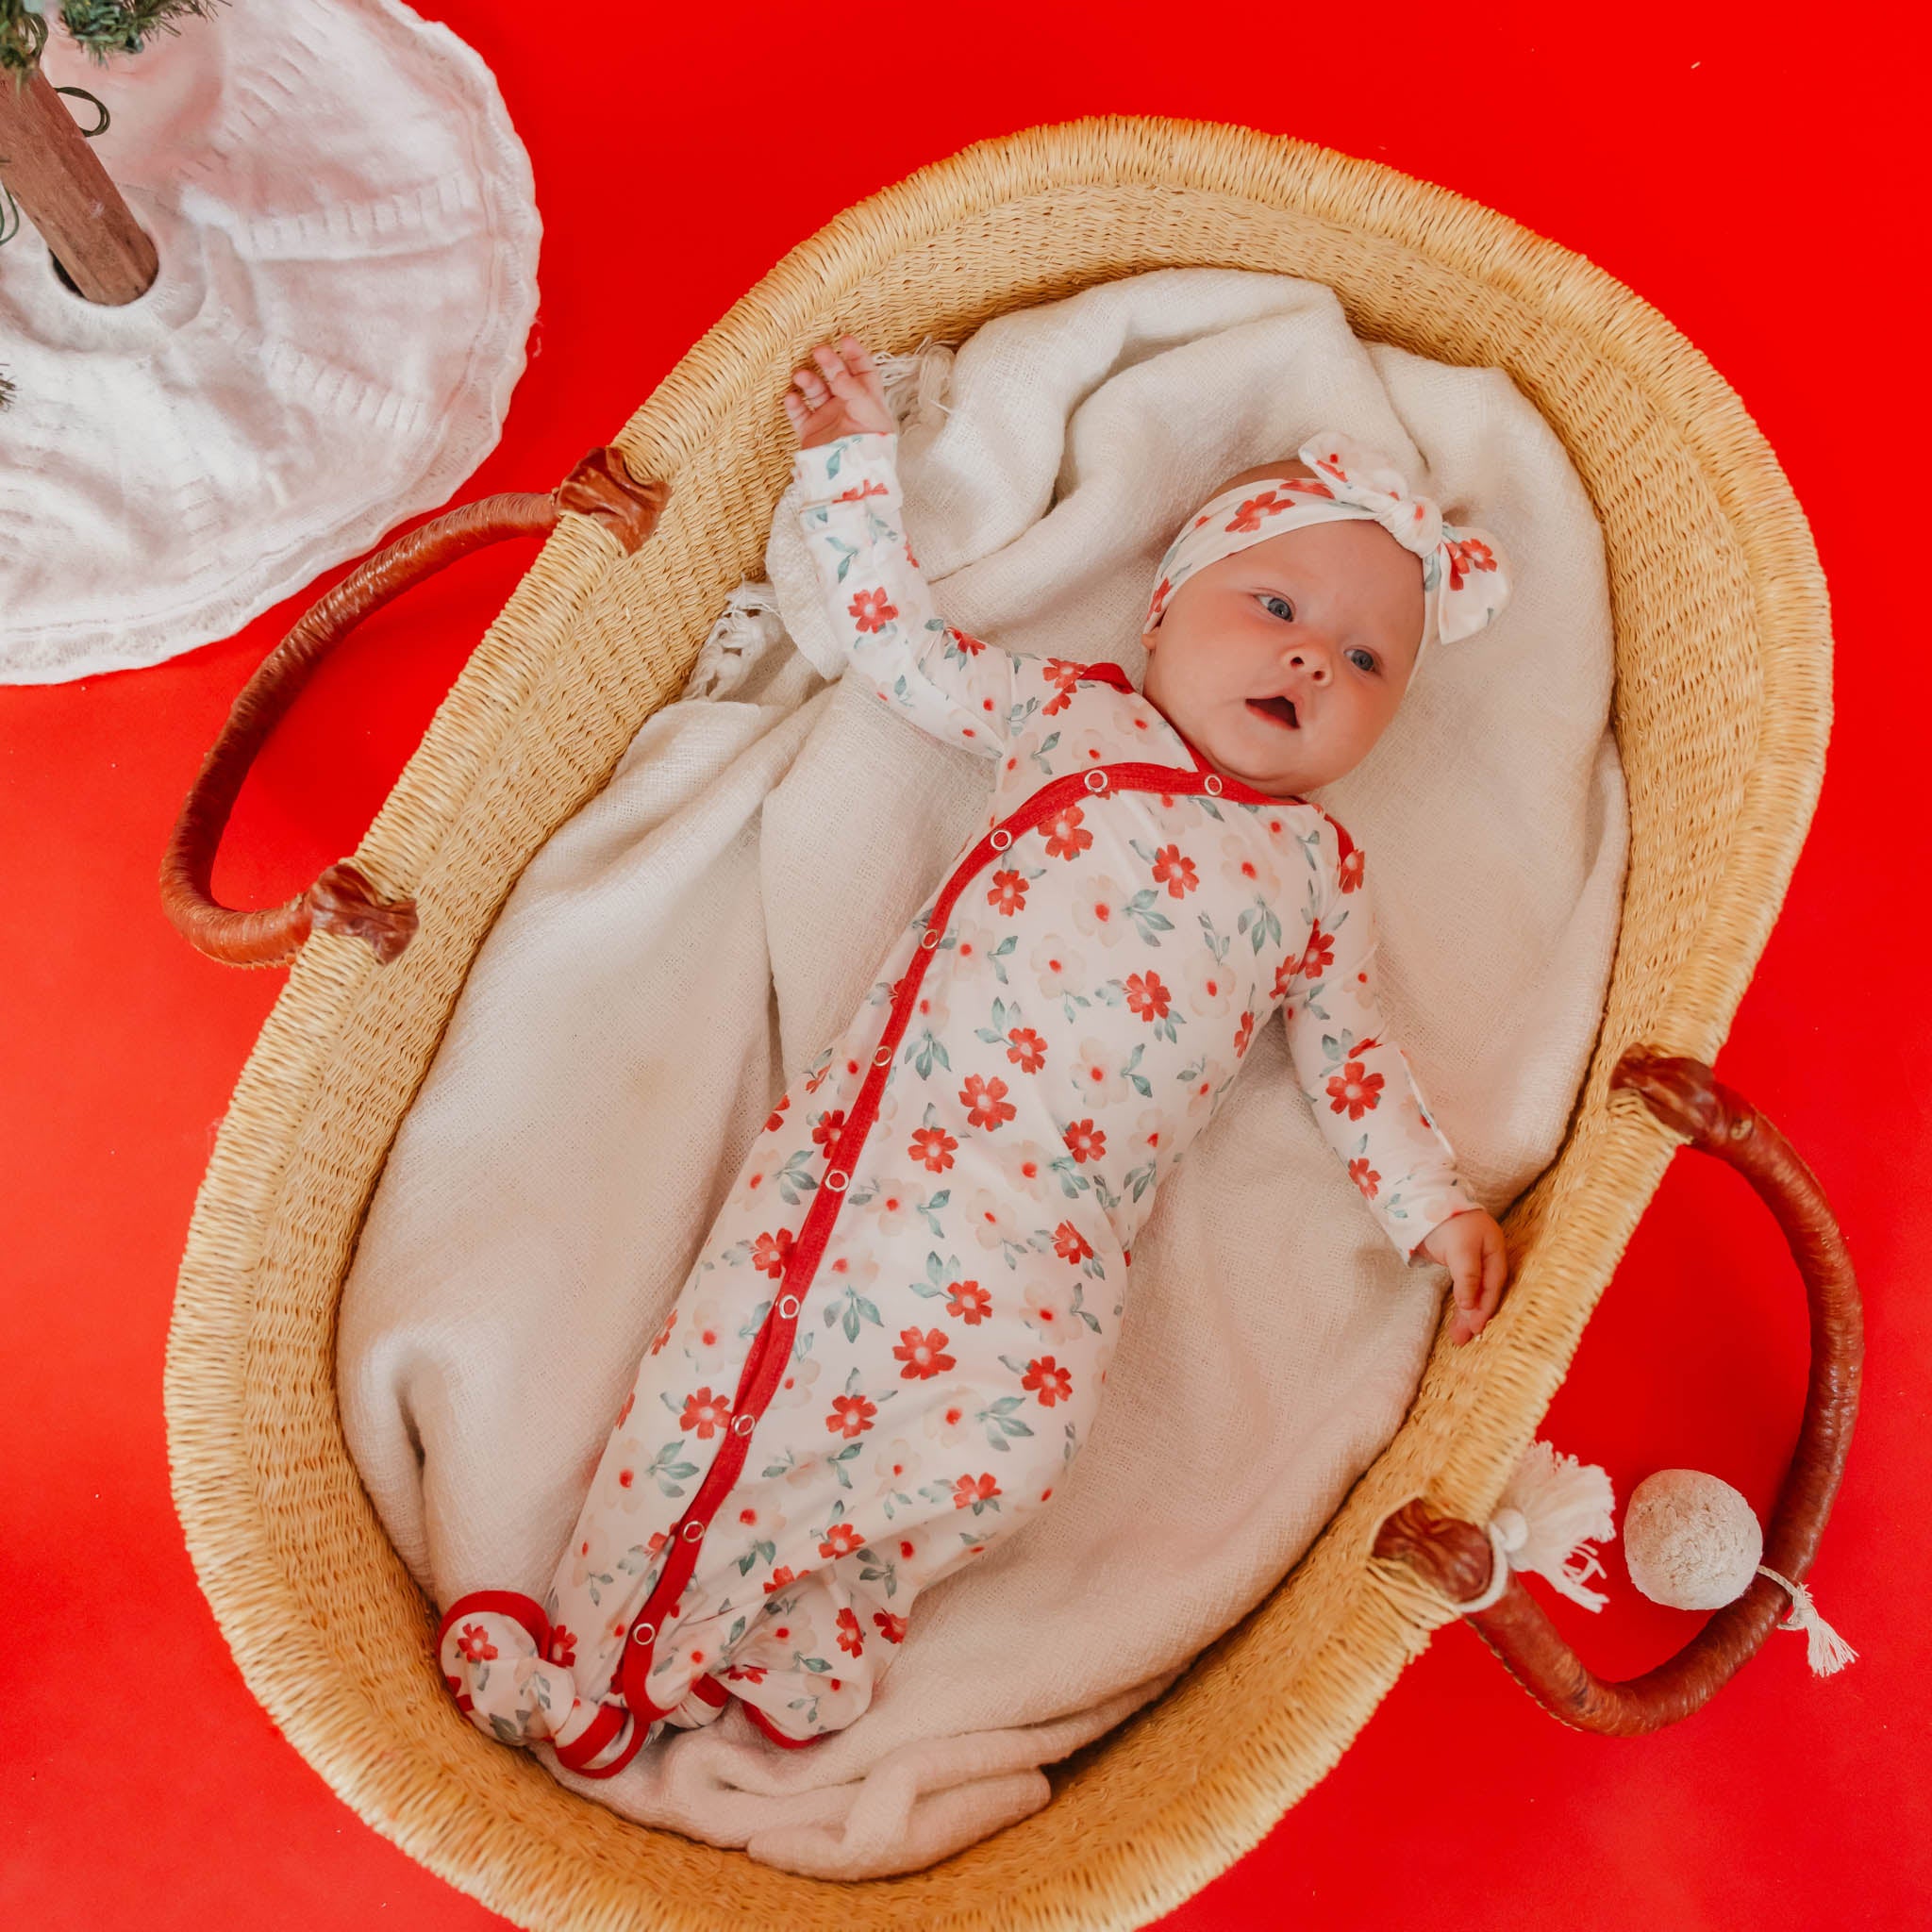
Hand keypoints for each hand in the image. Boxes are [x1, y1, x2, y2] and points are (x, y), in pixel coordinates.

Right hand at [782, 335, 894, 448]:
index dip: (855, 354)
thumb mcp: (870, 415)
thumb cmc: (871, 449)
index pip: (863, 370)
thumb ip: (855, 392)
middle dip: (828, 362)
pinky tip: (791, 398)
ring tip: (800, 376)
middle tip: (819, 351)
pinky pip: (799, 414)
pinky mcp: (812, 433)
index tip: (844, 340)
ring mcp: (828, 419)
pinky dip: (793, 404)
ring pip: (814, 391)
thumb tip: (837, 374)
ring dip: (807, 380)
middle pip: (836, 375)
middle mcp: (847, 406)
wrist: (854, 483)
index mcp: (868, 400)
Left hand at [1418, 1209, 1508, 1344]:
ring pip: (1472, 1292)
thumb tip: (1470, 1306)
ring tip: (1457, 1337)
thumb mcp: (1461, 1249)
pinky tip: (1457, 1316)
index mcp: (1494, 1251)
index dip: (1485, 1307)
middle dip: (1475, 1316)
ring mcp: (1471, 1260)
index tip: (1476, 1328)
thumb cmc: (1448, 1220)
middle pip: (1484, 1292)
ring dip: (1466, 1313)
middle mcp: (1486, 1258)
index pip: (1493, 1286)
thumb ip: (1467, 1277)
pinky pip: (1462, 1288)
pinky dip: (1460, 1302)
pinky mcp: (1457, 1262)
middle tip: (1463, 1339)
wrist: (1424, 1199)